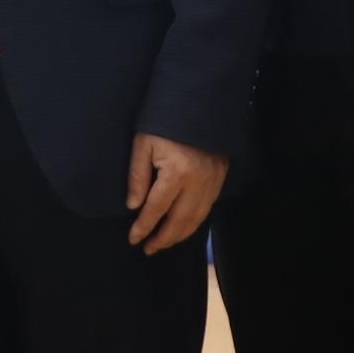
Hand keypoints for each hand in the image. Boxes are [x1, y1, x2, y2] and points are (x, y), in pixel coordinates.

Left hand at [123, 133, 227, 253]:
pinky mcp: (220, 178)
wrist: (199, 103)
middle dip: (163, 238)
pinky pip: (208, 208)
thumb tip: (133, 207)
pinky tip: (183, 227)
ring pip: (197, 218)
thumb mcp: (144, 143)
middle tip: (148, 249)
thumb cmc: (165, 121)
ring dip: (180, 235)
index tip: (133, 239)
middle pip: (180, 220)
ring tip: (163, 243)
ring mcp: (212, 181)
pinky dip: (195, 222)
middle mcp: (198, 182)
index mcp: (177, 173)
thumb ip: (138, 176)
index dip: (143, 226)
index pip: (157, 209)